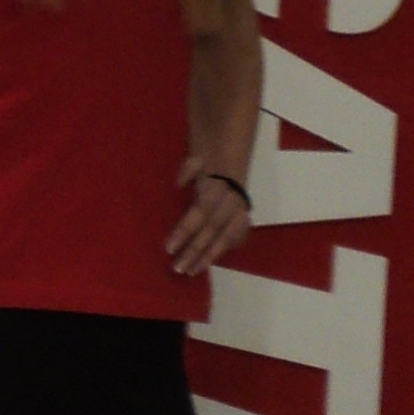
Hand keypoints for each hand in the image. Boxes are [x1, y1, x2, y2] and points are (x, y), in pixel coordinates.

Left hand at [165, 158, 251, 277]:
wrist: (230, 142)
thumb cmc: (205, 151)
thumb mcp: (195, 153)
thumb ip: (188, 169)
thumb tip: (178, 184)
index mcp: (220, 183)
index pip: (202, 211)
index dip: (186, 230)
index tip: (169, 248)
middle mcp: (233, 197)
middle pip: (214, 228)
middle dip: (196, 250)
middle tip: (178, 268)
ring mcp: (241, 206)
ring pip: (228, 235)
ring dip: (210, 255)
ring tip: (192, 271)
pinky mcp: (244, 212)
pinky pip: (239, 233)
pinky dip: (227, 247)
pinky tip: (211, 261)